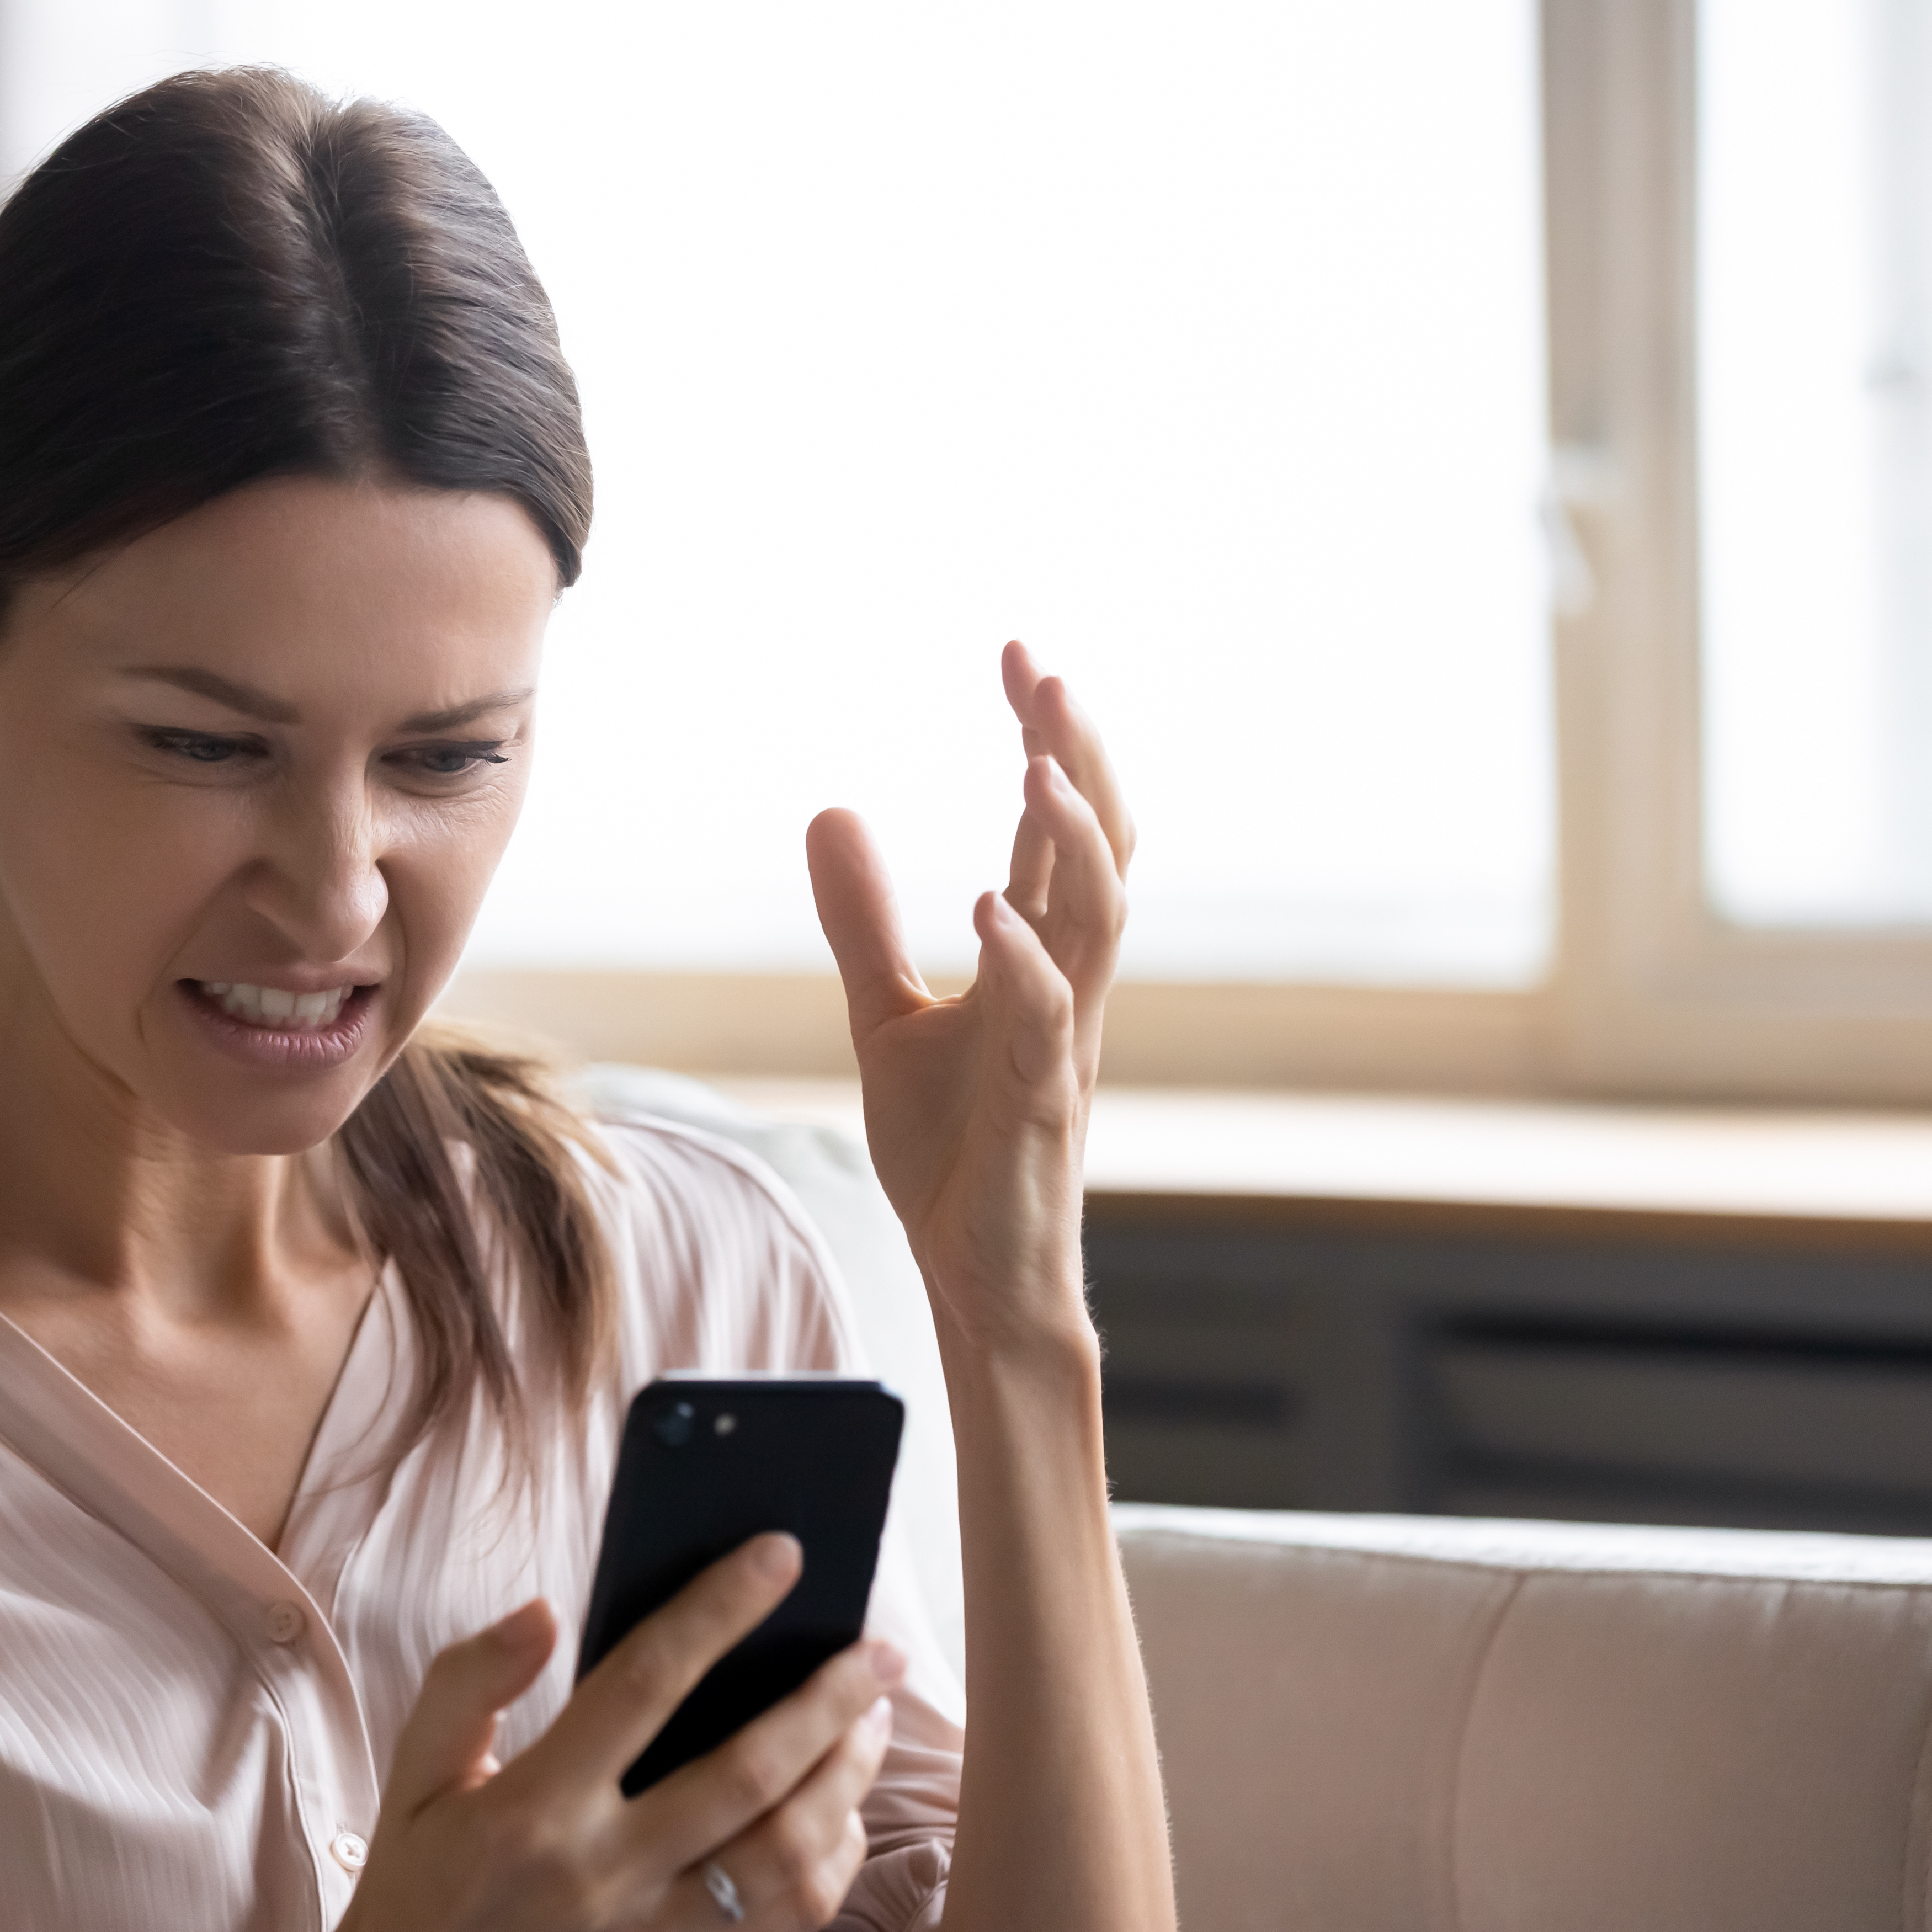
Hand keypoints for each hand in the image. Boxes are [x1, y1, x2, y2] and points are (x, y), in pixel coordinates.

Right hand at [299, 1537, 903, 1931]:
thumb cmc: (411, 1894)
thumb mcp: (413, 1775)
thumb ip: (471, 1681)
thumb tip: (546, 1613)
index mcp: (529, 1808)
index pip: (647, 1682)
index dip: (721, 1609)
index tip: (780, 1555)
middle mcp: (596, 1877)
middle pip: (749, 1770)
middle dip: (831, 1698)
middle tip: (877, 1647)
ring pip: (786, 1853)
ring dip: (846, 1777)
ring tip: (871, 1721)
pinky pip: (784, 1927)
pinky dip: (830, 1862)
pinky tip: (841, 1815)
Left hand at [805, 640, 1133, 1344]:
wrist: (978, 1273)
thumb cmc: (953, 1150)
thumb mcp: (885, 1016)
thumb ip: (863, 920)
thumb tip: (831, 812)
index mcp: (1037, 958)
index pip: (1054, 828)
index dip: (1045, 739)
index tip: (1019, 658)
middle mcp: (1067, 985)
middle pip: (1100, 849)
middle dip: (1077, 758)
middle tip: (1044, 674)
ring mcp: (1063, 1042)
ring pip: (1098, 921)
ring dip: (1073, 842)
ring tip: (1035, 766)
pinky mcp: (1040, 1103)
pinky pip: (1047, 1020)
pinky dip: (1025, 960)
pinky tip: (993, 906)